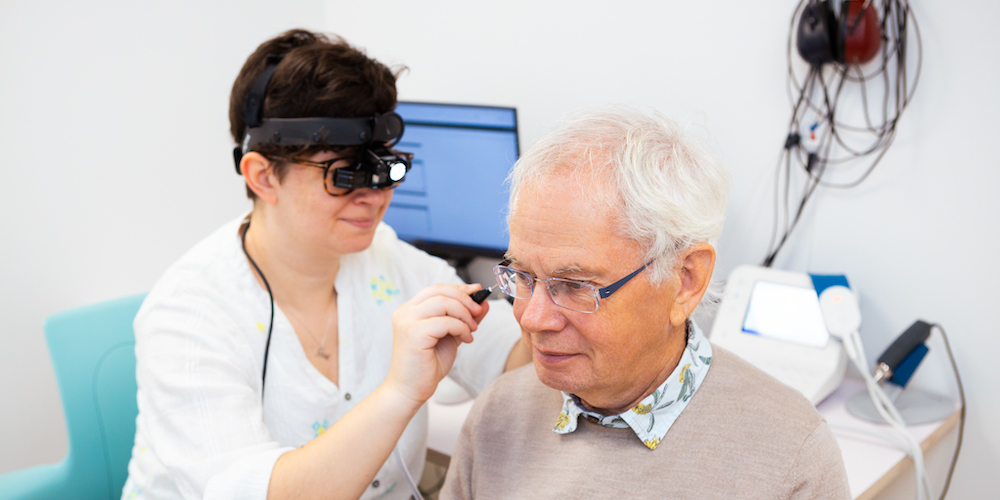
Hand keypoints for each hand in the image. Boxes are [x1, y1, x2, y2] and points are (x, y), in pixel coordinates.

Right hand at [386, 283, 489, 406]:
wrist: (409, 391)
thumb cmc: (426, 366)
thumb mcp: (450, 337)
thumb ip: (464, 319)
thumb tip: (483, 303)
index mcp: (409, 310)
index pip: (436, 289)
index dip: (458, 288)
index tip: (477, 291)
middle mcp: (405, 313)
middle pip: (440, 291)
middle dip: (464, 299)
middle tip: (478, 312)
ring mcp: (407, 322)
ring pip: (443, 303)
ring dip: (464, 314)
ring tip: (471, 329)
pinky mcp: (414, 334)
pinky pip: (445, 322)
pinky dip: (461, 328)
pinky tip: (466, 339)